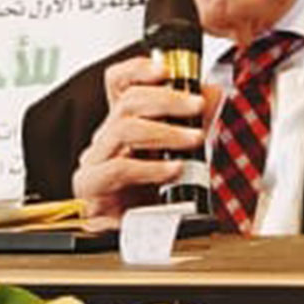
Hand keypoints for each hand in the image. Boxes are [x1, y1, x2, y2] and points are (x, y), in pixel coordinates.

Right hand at [71, 55, 221, 226]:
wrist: (136, 235)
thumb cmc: (152, 192)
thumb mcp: (178, 150)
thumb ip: (192, 120)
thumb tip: (212, 92)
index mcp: (121, 123)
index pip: (117, 81)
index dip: (137, 68)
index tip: (165, 68)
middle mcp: (104, 137)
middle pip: (126, 102)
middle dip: (167, 100)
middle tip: (196, 106)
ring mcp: (95, 161)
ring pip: (123, 128)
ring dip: (165, 131)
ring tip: (193, 139)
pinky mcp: (91, 186)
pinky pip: (119, 168)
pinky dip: (151, 166)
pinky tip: (173, 169)